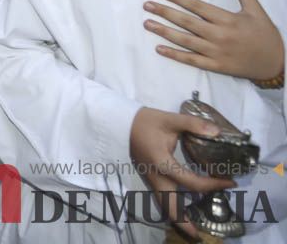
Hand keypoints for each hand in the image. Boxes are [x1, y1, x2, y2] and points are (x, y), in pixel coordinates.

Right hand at [130, 106, 232, 238]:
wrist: (122, 122)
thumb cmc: (145, 121)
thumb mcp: (169, 119)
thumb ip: (193, 124)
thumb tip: (216, 131)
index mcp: (162, 163)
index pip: (191, 182)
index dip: (212, 185)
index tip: (230, 183)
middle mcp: (155, 176)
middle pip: (169, 205)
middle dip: (184, 222)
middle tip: (200, 236)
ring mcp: (150, 178)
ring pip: (163, 204)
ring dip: (177, 219)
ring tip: (192, 230)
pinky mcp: (149, 177)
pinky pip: (161, 197)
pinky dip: (172, 208)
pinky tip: (182, 210)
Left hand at [144, 0, 284, 81]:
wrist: (276, 63)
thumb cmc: (266, 35)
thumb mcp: (256, 11)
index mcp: (228, 19)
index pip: (197, 6)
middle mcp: (220, 35)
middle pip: (187, 22)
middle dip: (165, 12)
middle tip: (147, 6)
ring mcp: (217, 52)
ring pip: (185, 40)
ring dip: (164, 32)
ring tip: (147, 23)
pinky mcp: (216, 66)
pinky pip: (192, 60)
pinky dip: (175, 55)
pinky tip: (159, 48)